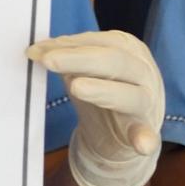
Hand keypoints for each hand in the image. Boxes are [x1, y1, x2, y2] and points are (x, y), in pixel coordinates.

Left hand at [29, 28, 166, 185]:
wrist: (118, 132)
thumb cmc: (100, 89)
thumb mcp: (82, 70)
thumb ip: (65, 59)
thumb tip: (36, 50)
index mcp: (129, 49)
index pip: (99, 41)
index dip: (68, 44)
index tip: (38, 50)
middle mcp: (143, 72)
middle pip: (114, 61)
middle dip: (79, 59)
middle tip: (49, 61)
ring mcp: (146, 103)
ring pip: (129, 95)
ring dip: (103, 91)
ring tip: (77, 87)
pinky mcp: (145, 130)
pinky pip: (147, 134)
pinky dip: (145, 138)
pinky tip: (141, 144)